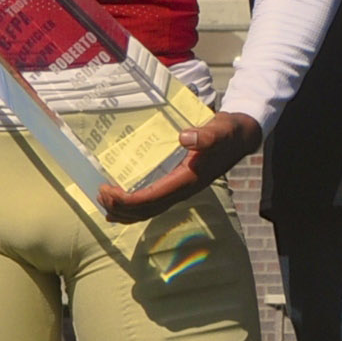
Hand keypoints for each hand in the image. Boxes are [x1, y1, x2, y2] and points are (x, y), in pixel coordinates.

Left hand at [97, 110, 262, 223]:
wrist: (240, 137)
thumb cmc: (228, 133)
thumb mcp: (220, 129)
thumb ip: (207, 135)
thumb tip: (186, 137)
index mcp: (187, 180)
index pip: (152, 198)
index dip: (128, 200)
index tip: (108, 190)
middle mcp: (182, 190)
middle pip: (147, 210)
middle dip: (121, 207)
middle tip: (100, 194)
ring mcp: (179, 189)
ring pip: (149, 210)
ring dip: (125, 211)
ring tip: (104, 202)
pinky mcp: (176, 184)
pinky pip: (153, 202)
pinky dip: (134, 207)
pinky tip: (120, 206)